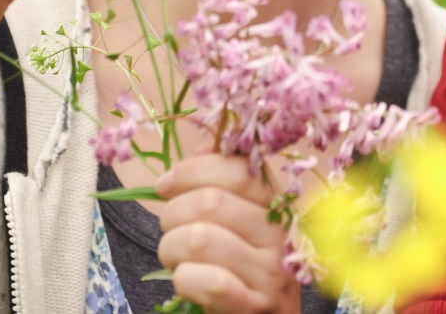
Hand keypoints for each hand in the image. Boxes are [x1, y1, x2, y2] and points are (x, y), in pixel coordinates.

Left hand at [154, 154, 301, 313]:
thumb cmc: (243, 270)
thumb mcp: (241, 223)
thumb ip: (224, 184)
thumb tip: (205, 147)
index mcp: (275, 206)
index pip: (234, 168)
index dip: (189, 171)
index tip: (165, 185)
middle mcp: (280, 236)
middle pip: (210, 202)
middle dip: (172, 212)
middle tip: (168, 227)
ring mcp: (271, 274)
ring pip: (200, 238)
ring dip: (171, 247)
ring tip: (175, 256)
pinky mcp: (255, 307)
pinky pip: (208, 281)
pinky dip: (184, 278)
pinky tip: (186, 280)